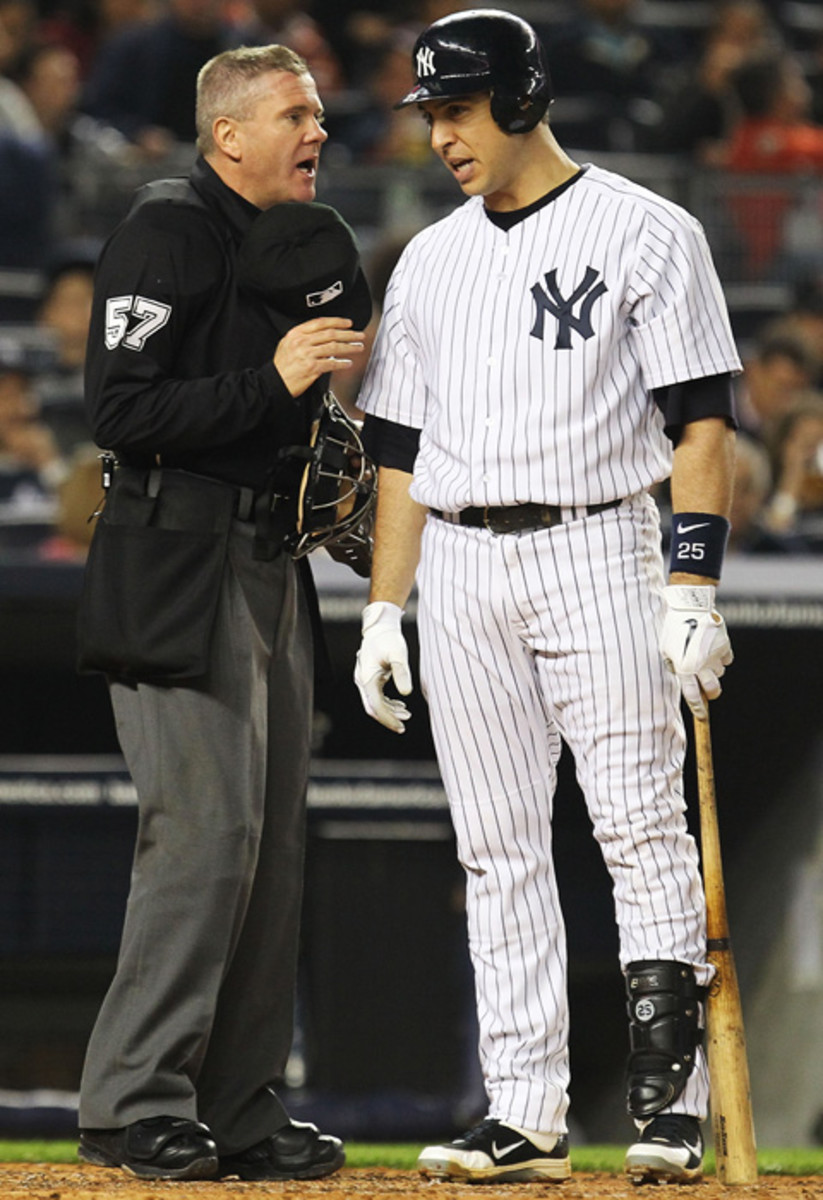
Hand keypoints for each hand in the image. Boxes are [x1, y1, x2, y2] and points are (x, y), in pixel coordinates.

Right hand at [274, 317, 364, 396]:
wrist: (274, 382)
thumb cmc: (282, 366)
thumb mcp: (287, 344)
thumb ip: (303, 338)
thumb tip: (322, 336)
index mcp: (296, 334)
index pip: (321, 323)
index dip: (337, 322)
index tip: (348, 323)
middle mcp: (302, 342)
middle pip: (331, 334)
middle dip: (348, 334)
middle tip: (359, 335)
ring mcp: (307, 354)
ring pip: (334, 347)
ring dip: (349, 347)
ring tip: (358, 347)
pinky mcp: (312, 368)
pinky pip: (331, 363)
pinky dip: (342, 363)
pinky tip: (348, 363)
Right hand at [354, 601, 411, 732]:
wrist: (380, 626)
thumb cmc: (389, 638)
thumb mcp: (399, 654)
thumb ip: (402, 673)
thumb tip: (407, 693)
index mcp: (367, 677)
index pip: (376, 706)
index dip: (388, 719)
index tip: (401, 726)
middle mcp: (362, 680)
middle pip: (373, 708)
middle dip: (388, 718)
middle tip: (403, 726)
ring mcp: (364, 679)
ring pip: (374, 703)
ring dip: (389, 711)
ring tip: (406, 714)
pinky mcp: (369, 677)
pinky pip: (376, 696)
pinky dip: (387, 703)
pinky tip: (399, 704)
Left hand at [660, 585, 732, 719]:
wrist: (688, 606)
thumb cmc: (672, 628)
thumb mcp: (665, 649)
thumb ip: (673, 666)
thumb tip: (679, 679)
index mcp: (683, 667)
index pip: (692, 695)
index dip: (698, 708)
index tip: (701, 715)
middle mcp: (700, 664)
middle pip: (713, 690)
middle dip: (712, 694)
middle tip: (709, 691)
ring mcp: (714, 655)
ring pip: (720, 673)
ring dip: (714, 671)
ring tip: (705, 659)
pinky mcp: (724, 645)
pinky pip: (727, 659)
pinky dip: (721, 658)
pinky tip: (713, 649)